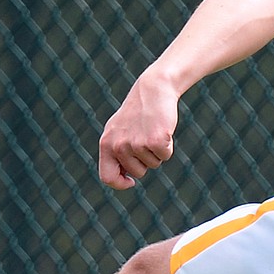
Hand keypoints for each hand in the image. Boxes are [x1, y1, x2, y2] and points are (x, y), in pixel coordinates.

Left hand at [98, 72, 178, 189]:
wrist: (153, 89)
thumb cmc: (137, 113)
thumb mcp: (118, 131)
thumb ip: (115, 153)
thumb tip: (122, 178)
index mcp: (106, 144)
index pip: (107, 177)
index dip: (120, 184)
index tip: (130, 182)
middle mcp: (119, 146)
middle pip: (137, 172)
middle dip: (145, 161)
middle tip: (145, 137)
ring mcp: (137, 144)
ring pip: (152, 164)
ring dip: (156, 152)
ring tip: (151, 130)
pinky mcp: (155, 141)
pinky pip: (165, 156)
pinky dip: (167, 146)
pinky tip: (162, 129)